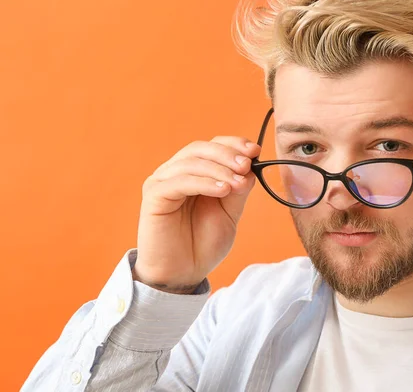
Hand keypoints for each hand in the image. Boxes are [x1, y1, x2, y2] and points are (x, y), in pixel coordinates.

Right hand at [135, 137, 260, 292]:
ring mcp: (162, 183)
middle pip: (200, 148)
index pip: (211, 146)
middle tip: (246, 165)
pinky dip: (203, 182)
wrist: (182, 273)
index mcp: (194, 173)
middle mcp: (176, 173)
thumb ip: (238, 189)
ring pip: (190, 162)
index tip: (255, 151)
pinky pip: (179, 182)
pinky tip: (222, 190)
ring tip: (237, 183)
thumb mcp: (230, 213)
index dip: (233, 144)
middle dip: (227, 154)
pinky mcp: (153, 197)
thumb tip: (250, 166)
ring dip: (218, 169)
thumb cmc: (203, 244)